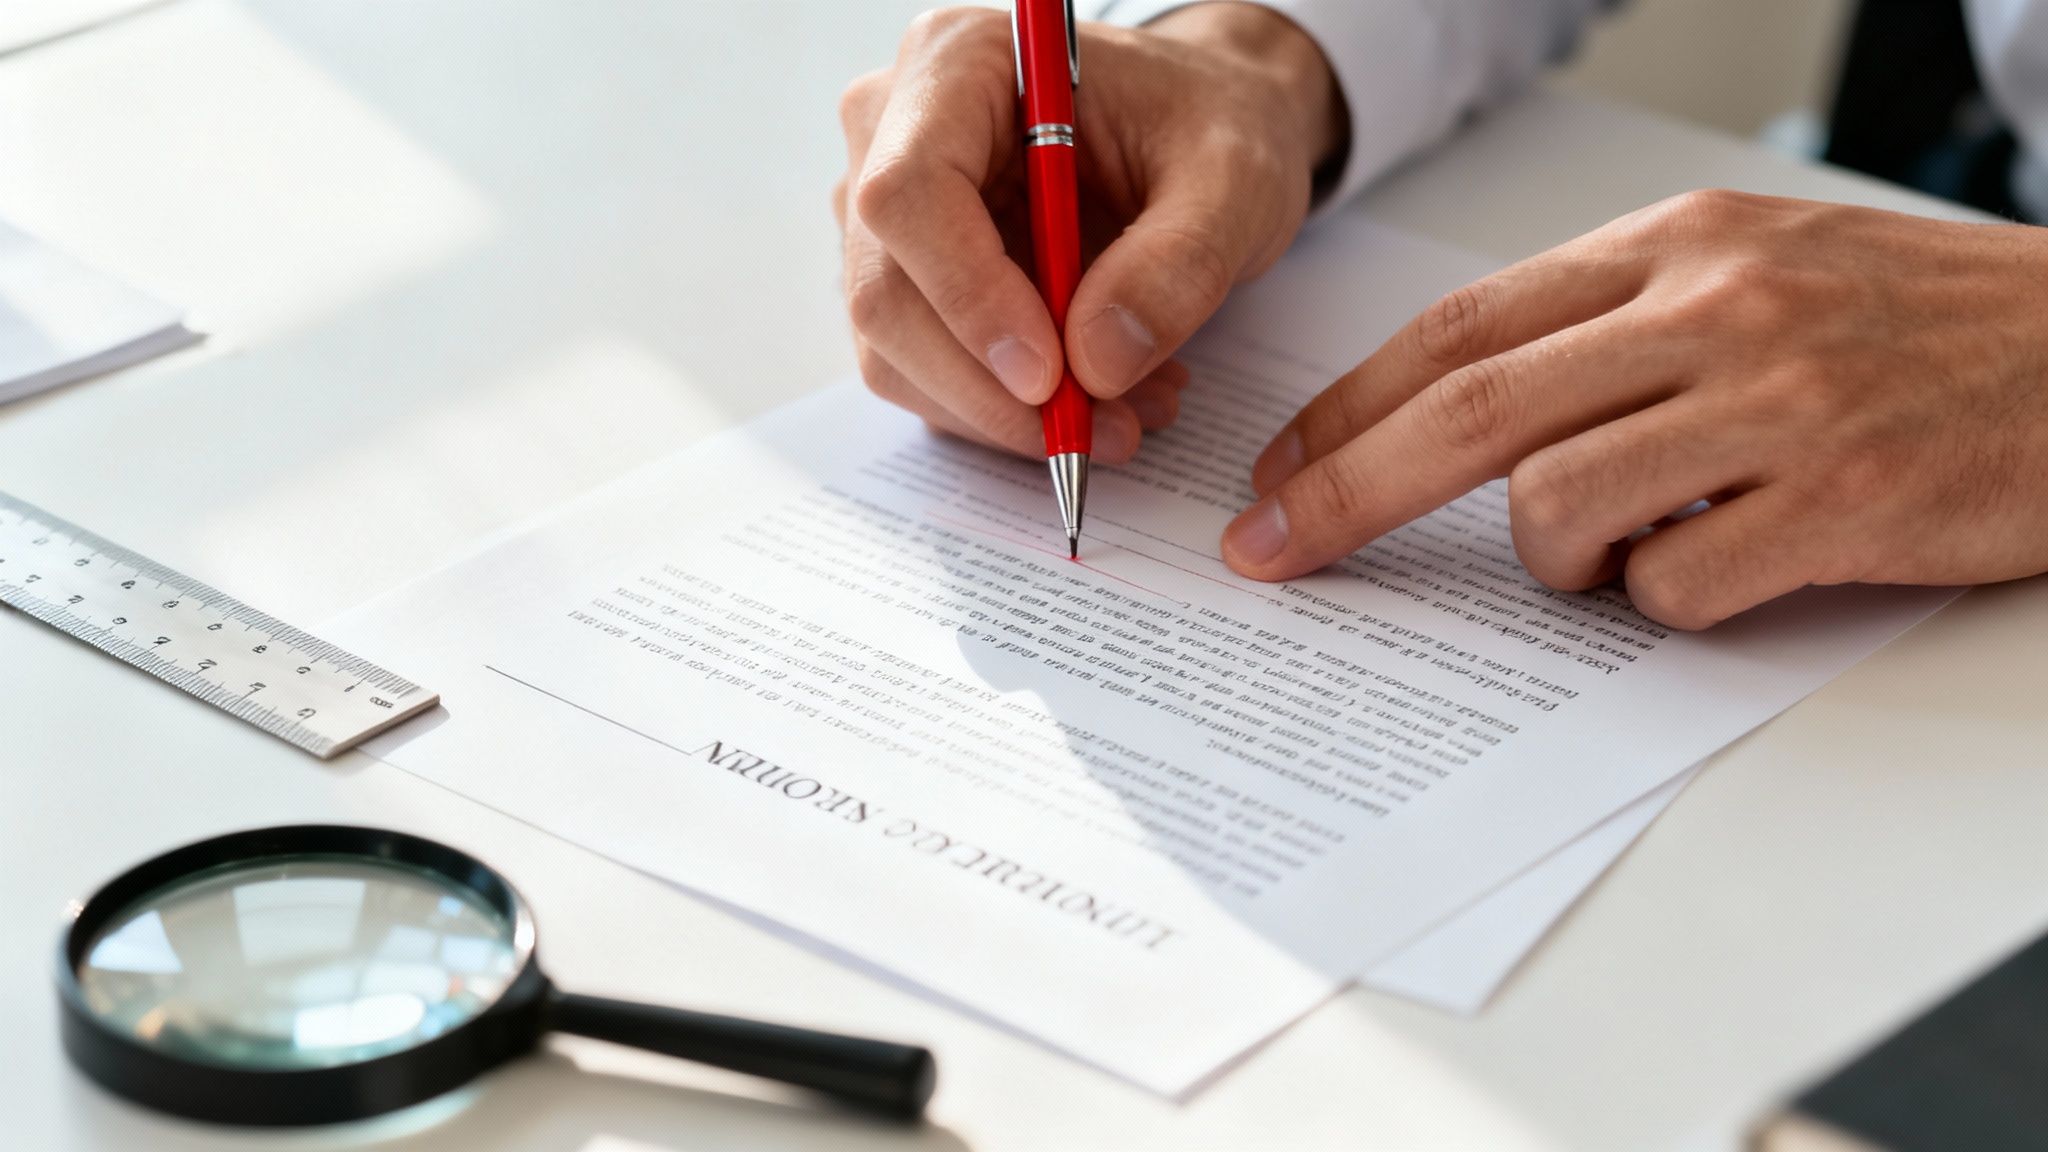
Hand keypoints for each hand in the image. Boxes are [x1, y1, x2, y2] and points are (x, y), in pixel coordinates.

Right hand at [836, 4, 1344, 461]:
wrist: (1204, 134)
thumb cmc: (1211, 126)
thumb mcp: (1236, 180)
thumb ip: (1178, 263)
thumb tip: (1096, 364)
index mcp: (959, 63)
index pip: (908, 195)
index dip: (968, 297)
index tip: (1050, 377)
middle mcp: (894, 130)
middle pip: (886, 291)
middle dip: (990, 389)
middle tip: (1105, 429)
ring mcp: (888, 213)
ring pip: (896, 352)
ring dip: (1005, 414)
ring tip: (1128, 412)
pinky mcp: (908, 280)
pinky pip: (926, 374)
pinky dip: (1006, 412)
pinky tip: (1099, 399)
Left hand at [1224, 190, 2047, 628]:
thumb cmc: (1905, 323)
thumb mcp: (1747, 270)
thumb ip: (1607, 331)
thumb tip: (1454, 425)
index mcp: (1674, 244)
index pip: (1459, 330)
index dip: (1346, 409)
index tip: (1278, 474)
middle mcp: (1714, 308)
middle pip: (1469, 414)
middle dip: (1345, 493)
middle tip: (1271, 552)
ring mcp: (1778, 402)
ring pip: (1561, 507)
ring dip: (1553, 561)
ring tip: (1622, 552)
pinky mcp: (1841, 499)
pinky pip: (1678, 585)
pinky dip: (1666, 599)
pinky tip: (1726, 564)